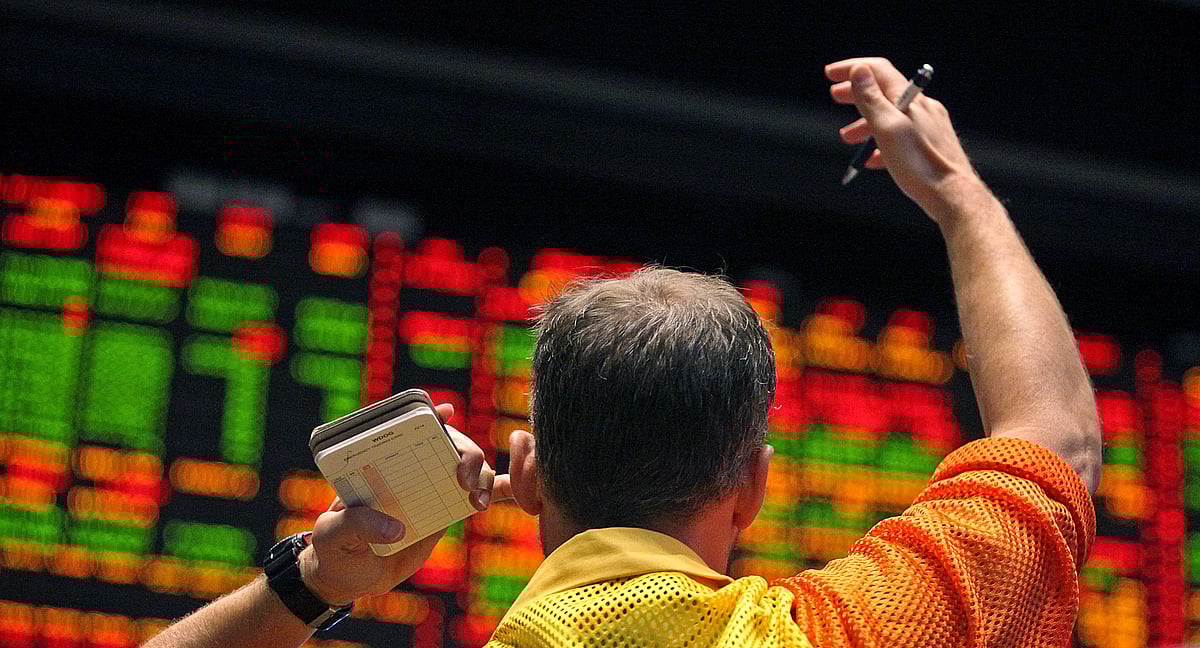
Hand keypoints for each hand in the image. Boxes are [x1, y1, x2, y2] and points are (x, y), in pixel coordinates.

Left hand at [298, 403, 512, 604]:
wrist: (349, 578)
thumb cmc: (332, 548)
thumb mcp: (333, 534)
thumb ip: (357, 525)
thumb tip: (395, 527)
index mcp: (380, 464)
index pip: (405, 429)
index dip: (427, 416)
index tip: (443, 413)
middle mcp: (409, 469)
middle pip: (447, 445)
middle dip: (464, 453)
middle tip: (463, 478)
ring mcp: (430, 488)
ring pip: (467, 468)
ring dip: (481, 475)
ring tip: (476, 500)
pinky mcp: (444, 512)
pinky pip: (475, 496)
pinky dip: (498, 489)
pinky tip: (518, 491)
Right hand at [826, 57, 982, 222]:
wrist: (953, 196)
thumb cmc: (920, 165)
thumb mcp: (888, 128)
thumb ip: (871, 99)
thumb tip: (859, 70)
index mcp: (909, 98)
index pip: (878, 70)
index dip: (852, 69)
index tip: (831, 74)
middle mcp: (921, 107)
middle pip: (883, 92)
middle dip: (857, 94)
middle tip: (836, 97)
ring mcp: (927, 127)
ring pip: (891, 118)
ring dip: (865, 123)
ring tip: (847, 137)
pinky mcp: (930, 146)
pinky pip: (901, 138)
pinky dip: (881, 143)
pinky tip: (872, 159)